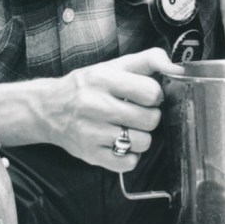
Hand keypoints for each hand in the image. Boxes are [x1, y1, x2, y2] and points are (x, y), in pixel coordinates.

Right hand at [47, 48, 182, 171]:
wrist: (48, 109)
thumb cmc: (86, 86)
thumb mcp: (113, 66)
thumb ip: (147, 60)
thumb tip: (176, 67)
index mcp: (103, 79)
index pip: (150, 91)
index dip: (154, 95)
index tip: (145, 96)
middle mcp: (95, 105)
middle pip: (150, 119)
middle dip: (150, 117)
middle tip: (138, 113)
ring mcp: (92, 133)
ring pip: (142, 142)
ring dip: (142, 137)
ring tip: (128, 128)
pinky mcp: (91, 154)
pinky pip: (128, 163)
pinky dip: (130, 156)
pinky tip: (120, 143)